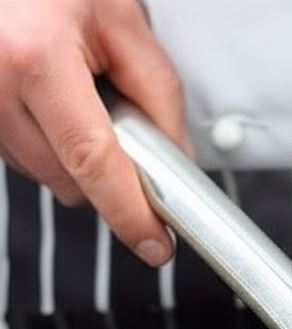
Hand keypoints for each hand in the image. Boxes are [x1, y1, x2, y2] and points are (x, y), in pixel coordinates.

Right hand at [0, 0, 189, 265]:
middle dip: (108, 171)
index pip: (93, 159)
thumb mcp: (123, 25)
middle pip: (67, 177)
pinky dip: (47, 141)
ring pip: (41, 172)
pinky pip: (18, 153)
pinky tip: (53, 101)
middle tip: (122, 123)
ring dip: (73, 153)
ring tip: (79, 93)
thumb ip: (158, 97)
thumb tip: (177, 163)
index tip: (154, 243)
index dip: (128, 211)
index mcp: (35, 58)